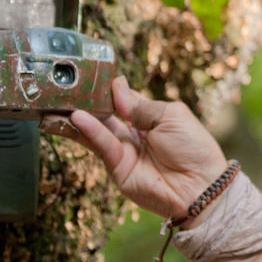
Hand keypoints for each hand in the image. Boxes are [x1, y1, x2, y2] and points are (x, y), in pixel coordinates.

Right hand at [41, 76, 228, 226]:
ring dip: (79, 116)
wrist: (200, 186)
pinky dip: (89, 131)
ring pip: (97, 130)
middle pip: (107, 114)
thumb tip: (117, 88)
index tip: (93, 76)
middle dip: (88, 102)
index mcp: (151, 118)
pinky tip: (77, 118)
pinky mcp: (118, 168)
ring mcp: (125, 150)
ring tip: (61, 102)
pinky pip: (101, 145)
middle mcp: (135, 133)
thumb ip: (141, 105)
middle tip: (69, 87)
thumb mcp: (171, 116)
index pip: (125, 99)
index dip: (111, 89)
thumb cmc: (193, 147)